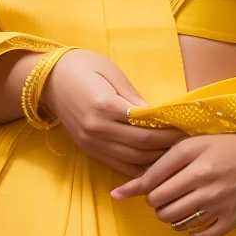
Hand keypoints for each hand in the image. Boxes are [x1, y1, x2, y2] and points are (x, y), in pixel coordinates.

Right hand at [41, 50, 185, 176]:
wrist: (48, 79)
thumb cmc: (82, 67)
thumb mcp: (112, 73)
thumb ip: (134, 97)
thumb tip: (157, 115)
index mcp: (104, 106)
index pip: (145, 128)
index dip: (169, 132)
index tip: (186, 129)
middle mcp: (97, 129)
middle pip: (141, 147)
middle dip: (167, 147)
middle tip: (187, 144)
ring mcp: (92, 143)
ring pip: (132, 160)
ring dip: (156, 160)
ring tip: (175, 154)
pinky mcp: (89, 150)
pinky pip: (119, 165)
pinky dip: (139, 168)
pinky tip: (154, 164)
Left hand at [111, 102, 235, 235]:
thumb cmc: (219, 145)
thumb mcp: (186, 146)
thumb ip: (154, 168)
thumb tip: (116, 194)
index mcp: (191, 160)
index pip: (150, 187)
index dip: (143, 190)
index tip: (147, 188)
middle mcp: (205, 182)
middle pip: (159, 207)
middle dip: (157, 202)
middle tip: (169, 192)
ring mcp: (220, 203)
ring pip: (175, 223)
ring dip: (172, 216)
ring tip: (182, 202)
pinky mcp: (232, 219)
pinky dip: (192, 233)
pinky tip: (196, 219)